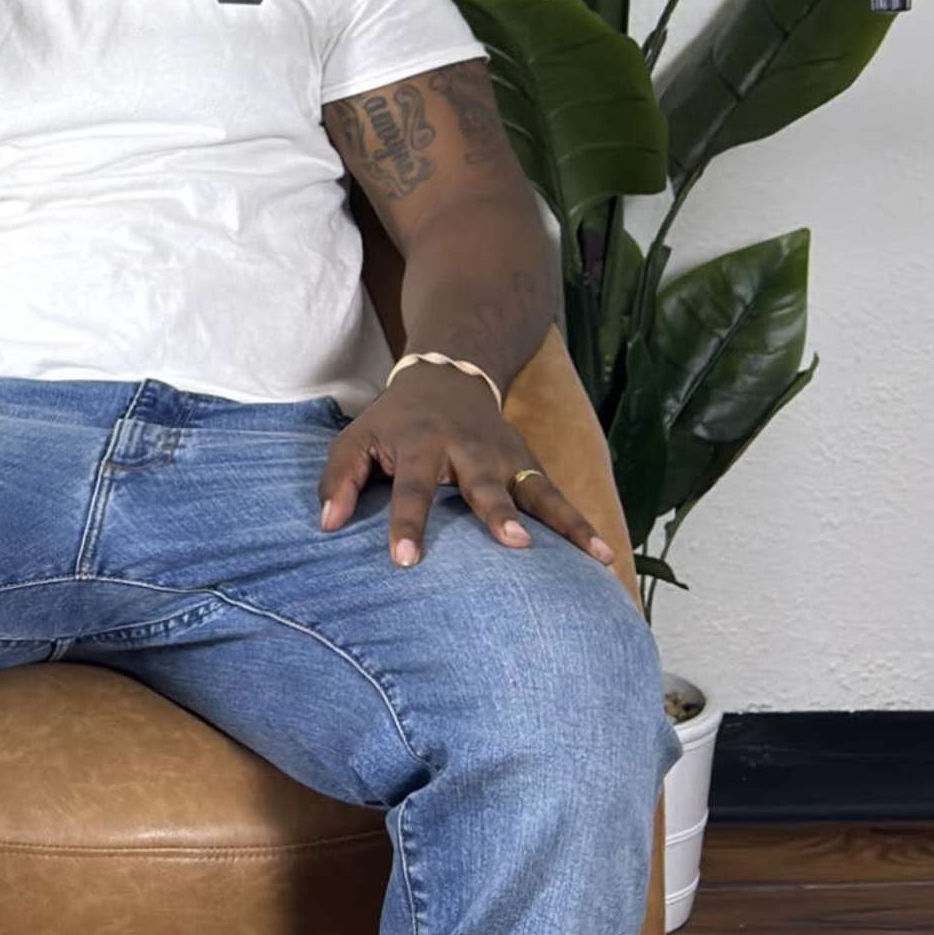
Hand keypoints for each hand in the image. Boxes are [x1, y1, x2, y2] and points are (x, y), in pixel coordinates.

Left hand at [320, 373, 621, 575]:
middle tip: (514, 545)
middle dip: (499, 515)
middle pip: (485, 486)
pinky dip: (582, 525)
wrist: (449, 373)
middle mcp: (469, 451)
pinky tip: (605, 557)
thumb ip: (338, 479)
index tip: (404, 561)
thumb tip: (328, 524)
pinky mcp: (529, 466)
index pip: (411, 490)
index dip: (406, 524)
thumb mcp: (356, 437)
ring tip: (594, 556)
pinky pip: (558, 498)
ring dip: (565, 523)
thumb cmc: (395, 420)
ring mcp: (506, 458)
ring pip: (537, 492)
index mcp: (422, 445)